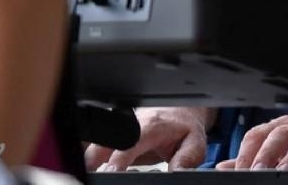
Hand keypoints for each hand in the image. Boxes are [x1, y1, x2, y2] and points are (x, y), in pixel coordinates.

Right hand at [87, 106, 209, 170]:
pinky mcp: (115, 137)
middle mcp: (132, 126)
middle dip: (95, 158)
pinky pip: (98, 147)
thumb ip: (187, 158)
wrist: (179, 112)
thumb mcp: (195, 142)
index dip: (119, 157)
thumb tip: (176, 173)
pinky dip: (94, 158)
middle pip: (105, 140)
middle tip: (95, 173)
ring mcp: (120, 130)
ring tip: (93, 173)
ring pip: (98, 143)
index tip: (111, 170)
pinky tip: (97, 168)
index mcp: (152, 126)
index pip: (130, 141)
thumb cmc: (185, 127)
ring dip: (92, 159)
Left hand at [216, 112, 287, 170]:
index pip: (260, 133)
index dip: (247, 151)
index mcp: (285, 127)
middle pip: (281, 133)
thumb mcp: (286, 148)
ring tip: (282, 172)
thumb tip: (223, 167)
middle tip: (256, 171)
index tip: (239, 171)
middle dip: (267, 152)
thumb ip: (256, 158)